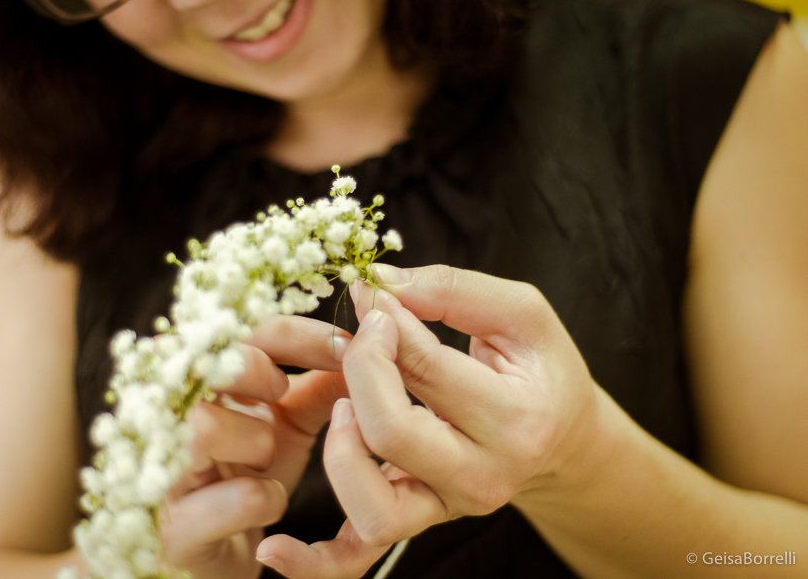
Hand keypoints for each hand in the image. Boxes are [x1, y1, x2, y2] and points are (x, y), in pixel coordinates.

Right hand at [159, 315, 350, 578]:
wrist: (220, 553)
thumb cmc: (249, 475)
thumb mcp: (289, 423)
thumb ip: (318, 385)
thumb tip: (362, 346)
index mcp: (198, 382)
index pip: (241, 331)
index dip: (299, 334)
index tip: (345, 347)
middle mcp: (167, 418)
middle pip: (206, 365)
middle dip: (257, 374)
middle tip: (280, 396)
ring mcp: (164, 474)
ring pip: (205, 428)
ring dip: (256, 441)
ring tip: (263, 459)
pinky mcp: (177, 529)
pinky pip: (238, 497)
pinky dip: (266, 498)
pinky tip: (265, 501)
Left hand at [257, 264, 604, 577]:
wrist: (562, 438)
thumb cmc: (540, 370)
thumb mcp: (520, 314)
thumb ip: (453, 290)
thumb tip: (379, 284)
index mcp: (514, 419)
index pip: (425, 367)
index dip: (382, 323)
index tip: (369, 294)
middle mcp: (483, 475)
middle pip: (389, 432)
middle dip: (358, 370)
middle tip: (359, 335)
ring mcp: (450, 506)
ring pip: (372, 505)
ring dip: (340, 451)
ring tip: (343, 406)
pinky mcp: (423, 521)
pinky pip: (361, 553)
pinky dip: (315, 561)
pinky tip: (274, 547)